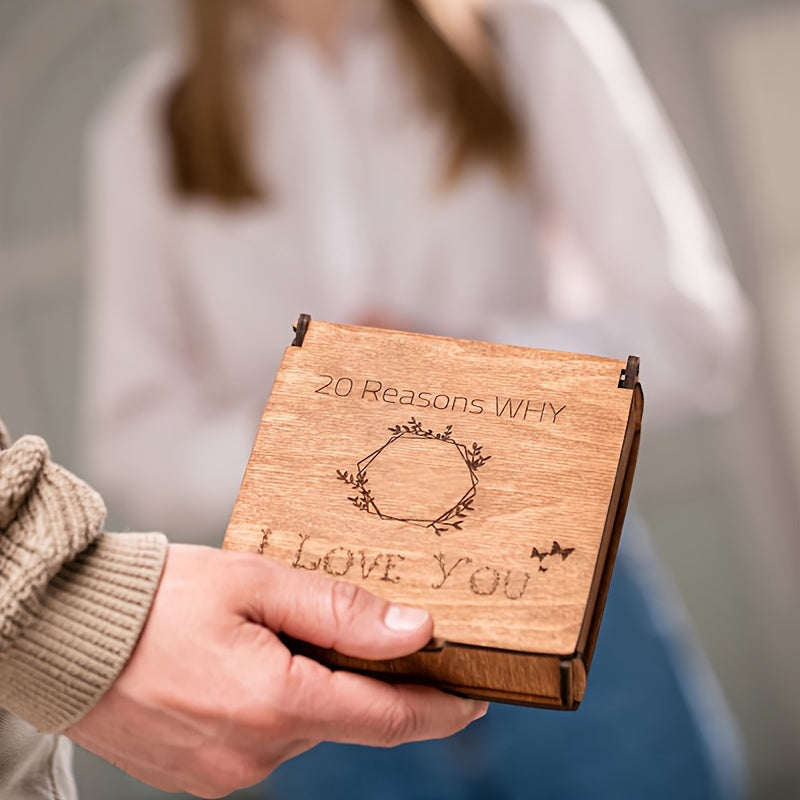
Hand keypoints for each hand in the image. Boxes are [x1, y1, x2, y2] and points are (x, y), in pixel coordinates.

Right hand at [68, 545, 486, 797]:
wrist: (68, 635)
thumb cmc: (161, 599)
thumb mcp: (258, 583)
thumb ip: (341, 611)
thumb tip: (417, 629)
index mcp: (276, 705)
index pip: (388, 719)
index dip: (440, 709)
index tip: (477, 699)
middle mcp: (256, 755)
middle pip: (344, 716)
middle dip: (364, 679)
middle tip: (364, 630)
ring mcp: (226, 775)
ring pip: (304, 727)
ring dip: (311, 687)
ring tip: (280, 636)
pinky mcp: (203, 777)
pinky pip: (265, 741)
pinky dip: (276, 705)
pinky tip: (248, 666)